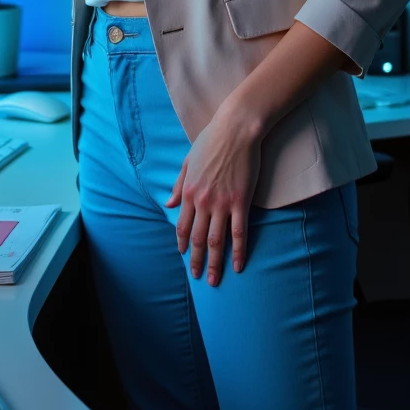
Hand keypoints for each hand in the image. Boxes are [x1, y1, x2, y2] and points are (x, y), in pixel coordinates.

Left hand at [165, 100, 262, 284]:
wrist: (236, 130)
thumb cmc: (211, 141)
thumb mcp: (187, 162)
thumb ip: (178, 185)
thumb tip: (168, 204)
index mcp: (188, 192)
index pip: (182, 226)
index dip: (183, 244)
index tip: (185, 257)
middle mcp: (202, 202)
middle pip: (198, 239)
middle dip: (196, 261)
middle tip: (198, 277)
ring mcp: (222, 203)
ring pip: (216, 241)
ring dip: (215, 263)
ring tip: (215, 280)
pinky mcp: (241, 202)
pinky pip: (239, 233)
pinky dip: (239, 252)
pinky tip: (239, 266)